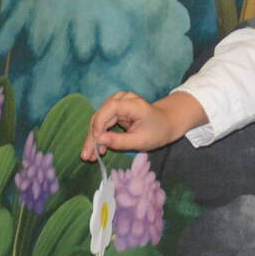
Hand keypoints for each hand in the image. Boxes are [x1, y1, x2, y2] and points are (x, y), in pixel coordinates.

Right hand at [80, 91, 207, 161]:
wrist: (167, 123)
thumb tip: (99, 141)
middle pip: (101, 115)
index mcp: (133, 104)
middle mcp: (123, 99)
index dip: (100, 123)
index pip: (110, 108)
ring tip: (90, 156)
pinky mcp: (115, 110)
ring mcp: (118, 103)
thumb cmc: (158, 132)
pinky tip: (96, 150)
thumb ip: (120, 141)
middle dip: (93, 136)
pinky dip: (99, 136)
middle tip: (87, 155)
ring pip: (98, 119)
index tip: (96, 141)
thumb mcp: (141, 141)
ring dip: (93, 138)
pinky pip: (102, 122)